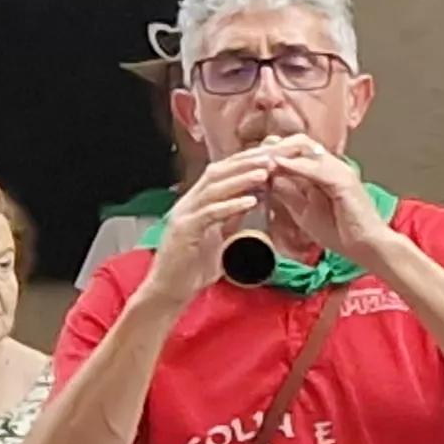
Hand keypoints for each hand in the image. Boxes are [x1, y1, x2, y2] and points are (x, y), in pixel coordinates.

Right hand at [143, 147, 281, 305]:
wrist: (169, 291)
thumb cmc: (193, 266)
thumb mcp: (219, 236)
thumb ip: (231, 216)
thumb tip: (250, 198)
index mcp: (198, 202)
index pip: (223, 172)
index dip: (247, 160)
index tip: (273, 153)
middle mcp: (189, 203)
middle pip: (218, 172)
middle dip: (246, 161)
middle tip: (273, 153)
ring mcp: (184, 215)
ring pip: (213, 189)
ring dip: (241, 178)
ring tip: (265, 171)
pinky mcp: (184, 231)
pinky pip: (209, 214)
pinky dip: (230, 206)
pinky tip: (250, 201)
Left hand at [259, 137, 394, 265]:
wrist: (367, 248)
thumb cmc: (341, 233)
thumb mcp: (304, 212)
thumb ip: (289, 194)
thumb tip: (269, 178)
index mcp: (324, 171)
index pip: (294, 149)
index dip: (271, 150)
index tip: (247, 159)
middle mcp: (333, 165)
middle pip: (298, 142)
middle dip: (272, 147)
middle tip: (248, 157)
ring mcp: (340, 170)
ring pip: (305, 148)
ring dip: (279, 152)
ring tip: (257, 159)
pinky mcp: (344, 181)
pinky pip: (316, 168)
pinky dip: (295, 165)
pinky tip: (276, 166)